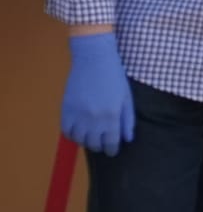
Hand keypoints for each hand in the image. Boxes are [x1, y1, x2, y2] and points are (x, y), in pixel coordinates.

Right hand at [62, 32, 134, 155]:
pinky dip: (72, 134)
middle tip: (103, 144)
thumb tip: (127, 139)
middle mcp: (94, 119)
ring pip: (80, 140)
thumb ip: (127, 120)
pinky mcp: (66, 110)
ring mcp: (78, 115)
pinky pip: (66, 131)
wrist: (94, 59)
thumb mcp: (126, 98)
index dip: (112, 150)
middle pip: (95, 144)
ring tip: (91, 138)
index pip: (111, 142)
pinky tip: (79, 131)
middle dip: (100, 146)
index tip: (112, 152)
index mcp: (112, 116)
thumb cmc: (114, 77)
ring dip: (86, 141)